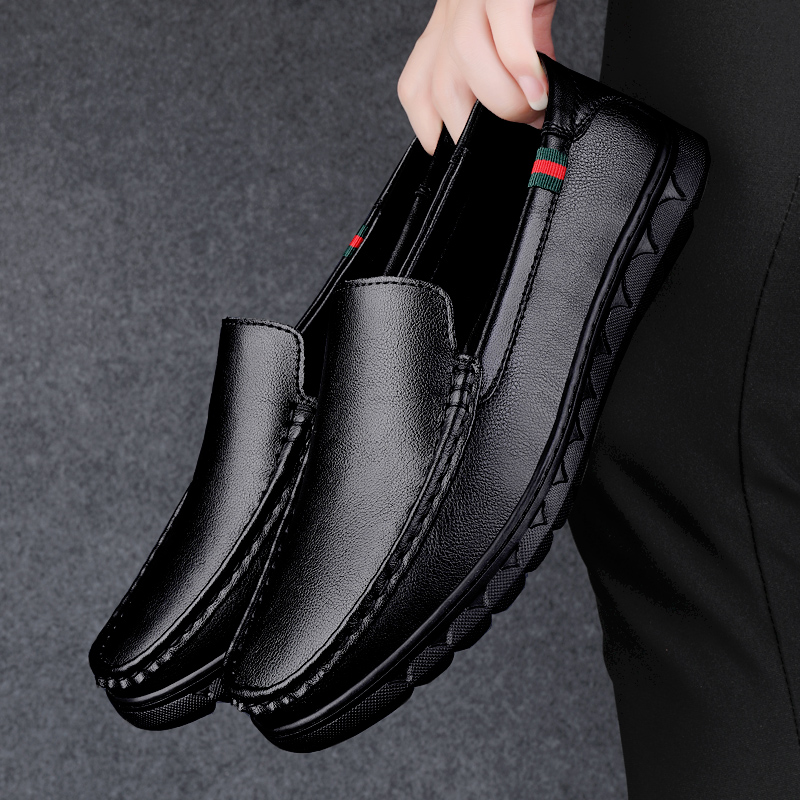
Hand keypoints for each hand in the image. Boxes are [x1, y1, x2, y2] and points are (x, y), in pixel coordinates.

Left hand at [398, 0, 556, 152]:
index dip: (433, 132)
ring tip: (531, 110)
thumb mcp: (517, 33)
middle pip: (439, 84)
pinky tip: (539, 88)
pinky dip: (521, 66)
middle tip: (511, 135)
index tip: (463, 156)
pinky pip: (505, 23)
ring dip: (502, 100)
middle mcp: (455, 11)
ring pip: (464, 57)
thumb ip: (511, 72)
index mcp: (449, 29)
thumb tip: (530, 120)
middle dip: (474, 128)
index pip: (415, 90)